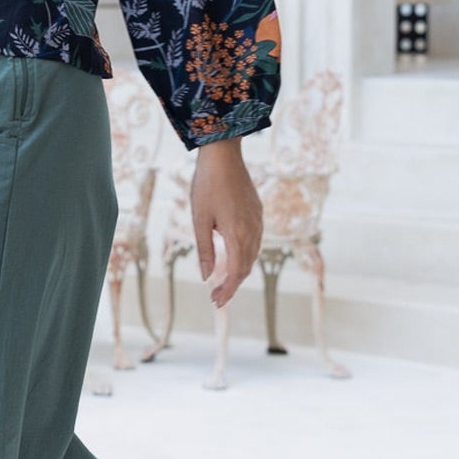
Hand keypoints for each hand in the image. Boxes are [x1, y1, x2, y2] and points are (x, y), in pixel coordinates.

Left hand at [190, 138, 262, 308]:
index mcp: (238, 234)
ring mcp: (257, 220)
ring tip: (224, 282)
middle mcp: (253, 230)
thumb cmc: (207, 185)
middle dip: (232, 285)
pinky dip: (245, 255)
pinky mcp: (257, 212)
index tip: (215, 303)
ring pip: (253, 255)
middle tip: (216, 297)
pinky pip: (255, 241)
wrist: (223, 156)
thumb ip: (205, 250)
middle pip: (246, 267)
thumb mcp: (200, 220)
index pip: (237, 272)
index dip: (227, 290)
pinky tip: (233, 256)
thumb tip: (207, 277)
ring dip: (240, 271)